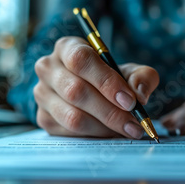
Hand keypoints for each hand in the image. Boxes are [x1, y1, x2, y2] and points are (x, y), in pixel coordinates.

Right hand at [33, 37, 158, 137]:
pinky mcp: (43, 118)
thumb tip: (139, 93)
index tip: (130, 101)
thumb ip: (142, 77)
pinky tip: (111, 134)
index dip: (106, 82)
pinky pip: (69, 133)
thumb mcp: (132, 72)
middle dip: (111, 111)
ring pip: (73, 116)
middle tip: (135, 123)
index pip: (80, 60)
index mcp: (67, 47)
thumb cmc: (112, 79)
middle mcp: (48, 68)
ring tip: (127, 130)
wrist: (97, 95)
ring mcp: (42, 94)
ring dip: (105, 127)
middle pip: (76, 91)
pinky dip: (95, 136)